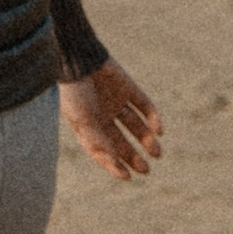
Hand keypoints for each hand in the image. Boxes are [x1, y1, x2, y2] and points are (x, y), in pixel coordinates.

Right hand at [59, 58, 161, 179]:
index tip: (128, 176)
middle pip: (122, 141)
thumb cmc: (73, 92)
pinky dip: (153, 118)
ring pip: (135, 125)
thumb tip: (115, 163)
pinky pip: (144, 106)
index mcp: (88, 126)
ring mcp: (116, 101)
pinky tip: (158, 130)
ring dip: (147, 140)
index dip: (115, 165)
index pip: (103, 151)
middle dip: (134, 156)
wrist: (78, 57)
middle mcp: (103, 116)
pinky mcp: (128, 88)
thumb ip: (99, 142)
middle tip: (146, 169)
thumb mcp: (83, 121)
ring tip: (157, 153)